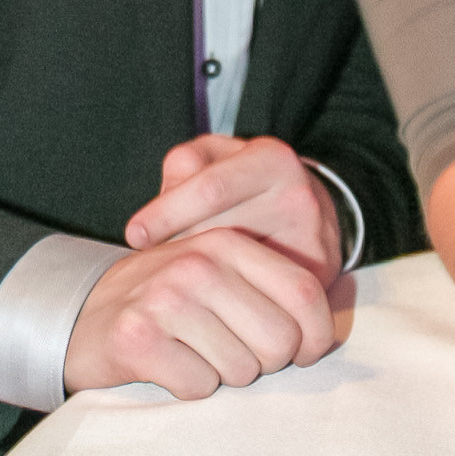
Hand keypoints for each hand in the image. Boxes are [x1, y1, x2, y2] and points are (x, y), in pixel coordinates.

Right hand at [63, 227, 335, 398]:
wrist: (81, 316)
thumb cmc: (168, 303)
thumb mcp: (219, 276)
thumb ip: (271, 290)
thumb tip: (332, 327)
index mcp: (227, 242)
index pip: (306, 293)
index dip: (315, 336)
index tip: (303, 354)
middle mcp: (199, 262)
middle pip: (280, 341)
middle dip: (263, 362)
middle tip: (230, 353)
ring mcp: (167, 297)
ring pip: (242, 370)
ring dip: (222, 375)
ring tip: (192, 353)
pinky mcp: (139, 337)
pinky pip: (200, 387)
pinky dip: (189, 389)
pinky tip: (167, 366)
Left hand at [125, 134, 342, 287]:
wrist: (313, 211)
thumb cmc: (246, 182)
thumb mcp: (216, 157)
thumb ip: (184, 165)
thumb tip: (163, 203)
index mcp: (271, 160)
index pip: (210, 188)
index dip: (167, 212)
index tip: (134, 235)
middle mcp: (297, 196)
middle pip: (221, 232)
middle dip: (182, 248)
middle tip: (156, 263)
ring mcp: (313, 237)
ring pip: (239, 267)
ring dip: (203, 278)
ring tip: (182, 280)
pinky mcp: (319, 274)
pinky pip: (262, 293)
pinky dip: (231, 298)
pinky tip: (210, 298)